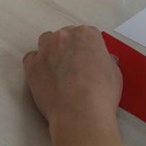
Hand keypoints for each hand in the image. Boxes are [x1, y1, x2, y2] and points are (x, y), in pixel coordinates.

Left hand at [23, 26, 124, 145]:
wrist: (79, 112)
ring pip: (46, 42)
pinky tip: (44, 75)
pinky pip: (31, 58)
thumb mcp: (115, 73)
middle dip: (70, 48)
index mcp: (86, 35)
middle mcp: (64, 37)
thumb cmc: (100, 94)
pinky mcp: (32, 65)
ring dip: (52, 50)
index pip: (88, 34)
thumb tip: (105, 60)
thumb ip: (107, 61)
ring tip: (59, 69)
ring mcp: (46, 50)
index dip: (90, 48)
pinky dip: (36, 64)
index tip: (90, 59)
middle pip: (66, 36)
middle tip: (76, 66)